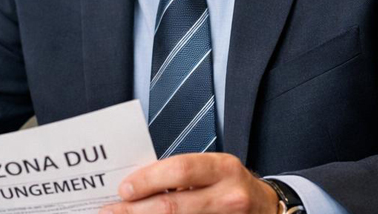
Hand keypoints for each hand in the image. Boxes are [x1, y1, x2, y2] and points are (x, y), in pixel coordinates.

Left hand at [100, 153, 278, 213]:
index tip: (123, 189)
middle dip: (136, 211)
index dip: (148, 180)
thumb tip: (133, 185)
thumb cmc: (228, 185)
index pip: (179, 170)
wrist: (267, 208)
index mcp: (223, 168)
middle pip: (174, 206)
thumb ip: (178, 174)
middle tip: (110, 211)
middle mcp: (229, 195)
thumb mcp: (211, 170)